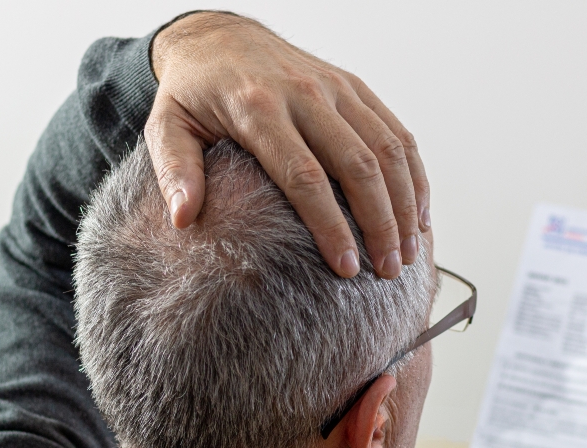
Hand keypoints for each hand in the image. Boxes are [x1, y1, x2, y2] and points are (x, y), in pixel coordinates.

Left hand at [146, 11, 429, 278]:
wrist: (219, 35)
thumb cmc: (193, 92)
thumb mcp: (167, 125)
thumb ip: (175, 171)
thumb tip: (184, 220)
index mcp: (258, 107)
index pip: (304, 176)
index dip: (330, 225)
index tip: (346, 268)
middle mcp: (304, 93)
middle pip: (357, 165)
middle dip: (379, 223)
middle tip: (387, 272)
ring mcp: (336, 88)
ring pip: (387, 149)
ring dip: (404, 204)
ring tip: (409, 254)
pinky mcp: (355, 87)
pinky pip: (396, 132)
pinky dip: (415, 176)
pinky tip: (419, 216)